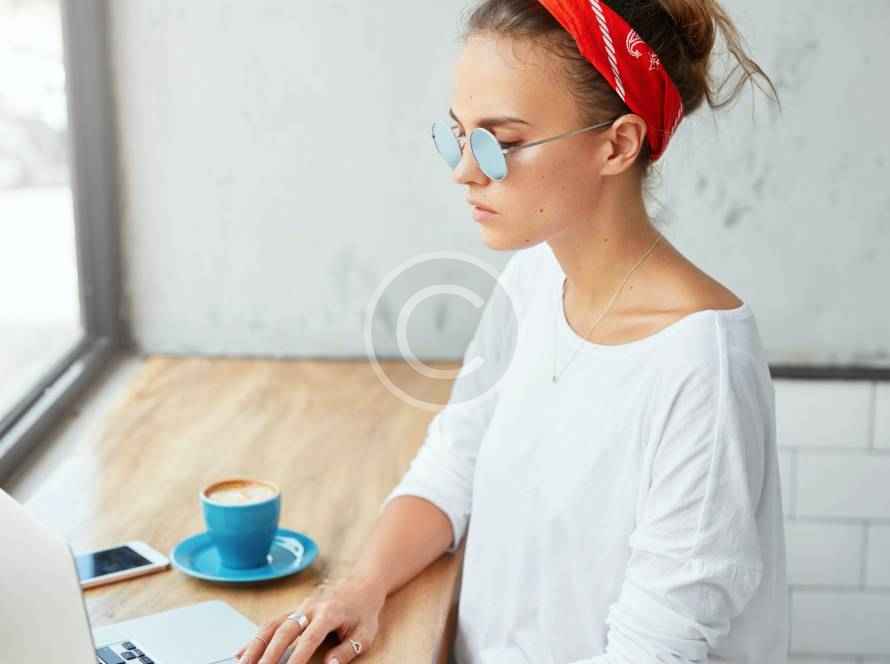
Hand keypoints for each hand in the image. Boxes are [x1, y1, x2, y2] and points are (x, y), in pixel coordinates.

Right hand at [233, 573, 386, 663]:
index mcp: (329, 613)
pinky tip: (241, 653)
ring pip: (272, 625)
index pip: (309, 637)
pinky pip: (270, 623)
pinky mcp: (293, 610)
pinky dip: (255, 638)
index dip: (297, 656)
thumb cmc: (363, 611)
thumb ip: (347, 650)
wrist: (362, 584)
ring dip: (255, 645)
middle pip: (284, 630)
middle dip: (268, 653)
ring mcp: (299, 607)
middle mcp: (310, 608)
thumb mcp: (365, 633)